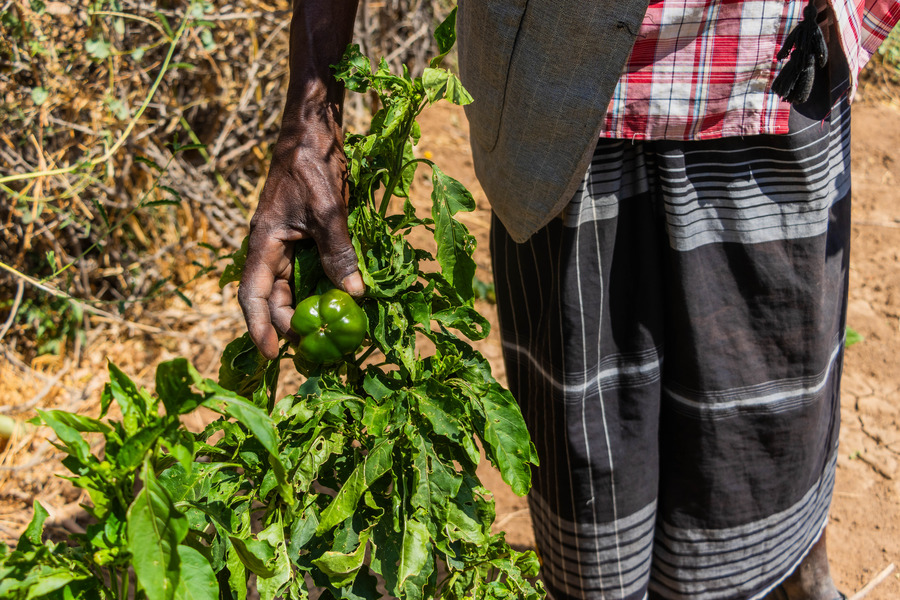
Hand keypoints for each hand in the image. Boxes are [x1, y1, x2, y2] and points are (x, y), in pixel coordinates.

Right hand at [238, 123, 363, 359]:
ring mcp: (288, 243)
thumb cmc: (312, 165)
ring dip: (306, 310)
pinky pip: (309, 272)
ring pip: (292, 287)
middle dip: (289, 326)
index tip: (272, 354)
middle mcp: (271, 248)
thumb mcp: (327, 210)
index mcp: (264, 243)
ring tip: (327, 335)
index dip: (260, 326)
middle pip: (273, 297)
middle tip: (314, 351)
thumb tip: (354, 294)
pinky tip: (338, 303)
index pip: (253, 295)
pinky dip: (321, 289)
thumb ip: (338, 251)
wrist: (312, 131)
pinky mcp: (305, 237)